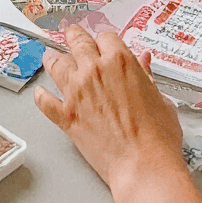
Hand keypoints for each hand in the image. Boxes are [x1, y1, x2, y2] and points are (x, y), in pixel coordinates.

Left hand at [34, 26, 184, 202]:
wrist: (143, 167)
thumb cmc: (157, 138)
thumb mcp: (160, 99)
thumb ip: (147, 77)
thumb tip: (145, 61)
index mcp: (120, 62)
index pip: (106, 37)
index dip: (105, 41)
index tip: (103, 44)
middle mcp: (94, 71)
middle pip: (77, 42)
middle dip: (74, 36)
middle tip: (71, 34)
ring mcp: (77, 93)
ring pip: (56, 64)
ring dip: (53, 59)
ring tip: (51, 57)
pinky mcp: (66, 116)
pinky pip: (45, 101)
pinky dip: (41, 96)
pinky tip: (41, 93)